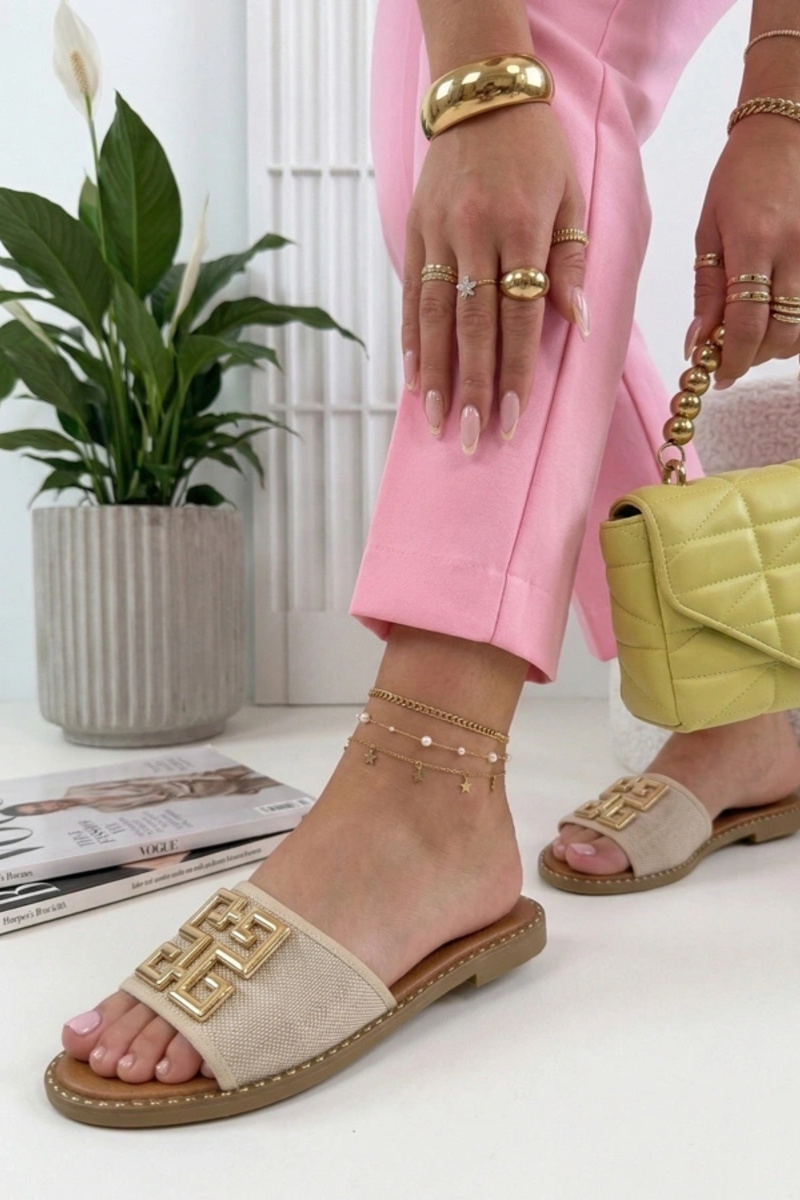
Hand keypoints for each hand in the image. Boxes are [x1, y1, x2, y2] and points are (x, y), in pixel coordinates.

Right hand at [402, 102, 587, 452]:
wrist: (482, 94)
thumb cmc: (537, 150)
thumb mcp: (570, 195)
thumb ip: (571, 260)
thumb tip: (578, 323)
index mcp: (521, 227)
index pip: (519, 314)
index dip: (515, 369)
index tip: (512, 417)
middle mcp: (476, 234)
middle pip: (474, 325)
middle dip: (474, 386)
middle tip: (474, 438)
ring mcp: (440, 233)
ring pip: (435, 315)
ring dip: (436, 374)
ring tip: (437, 421)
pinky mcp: (415, 231)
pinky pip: (411, 294)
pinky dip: (411, 339)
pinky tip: (413, 378)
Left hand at [689, 116, 799, 385]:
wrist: (787, 132)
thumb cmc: (740, 179)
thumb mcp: (709, 230)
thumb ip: (707, 290)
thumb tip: (698, 344)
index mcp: (754, 241)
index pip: (747, 321)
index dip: (734, 358)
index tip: (719, 375)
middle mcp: (794, 249)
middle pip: (783, 332)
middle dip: (755, 356)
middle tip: (734, 355)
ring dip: (778, 344)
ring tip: (754, 334)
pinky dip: (798, 323)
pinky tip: (778, 315)